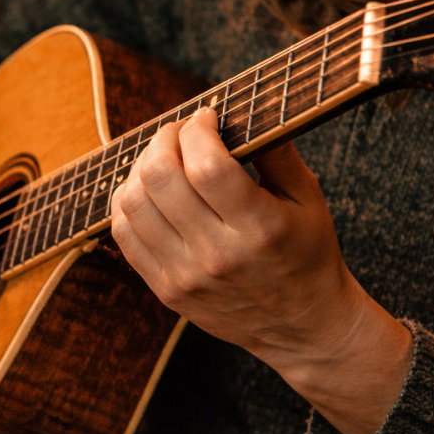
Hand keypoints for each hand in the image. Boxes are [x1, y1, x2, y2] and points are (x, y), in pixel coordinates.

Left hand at [110, 107, 410, 433]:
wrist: (301, 328)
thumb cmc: (309, 255)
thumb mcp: (308, 199)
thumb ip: (276, 151)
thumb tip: (243, 106)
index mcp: (259, 227)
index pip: (206, 165)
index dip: (197, 130)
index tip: (206, 118)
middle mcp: (216, 254)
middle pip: (160, 179)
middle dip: (164, 140)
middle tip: (179, 133)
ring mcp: (185, 275)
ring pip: (132, 204)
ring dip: (140, 169)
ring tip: (163, 160)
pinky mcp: (165, 290)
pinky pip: (124, 235)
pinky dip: (127, 202)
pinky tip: (148, 191)